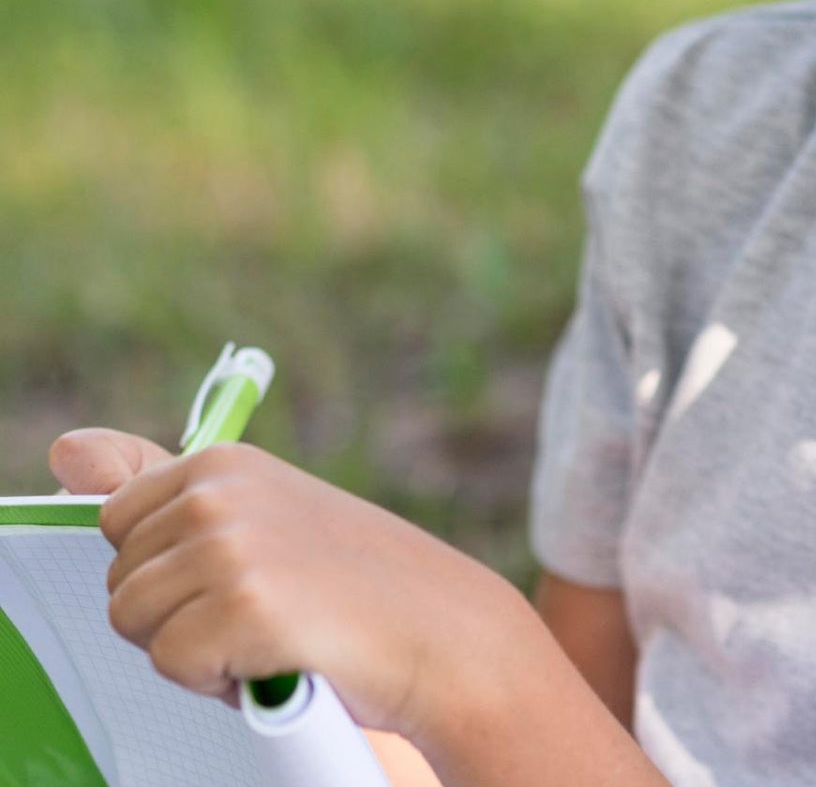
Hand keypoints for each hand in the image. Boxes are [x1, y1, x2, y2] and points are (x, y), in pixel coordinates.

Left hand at [48, 428, 511, 737]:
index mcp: (218, 462)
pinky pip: (172, 665)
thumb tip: (62, 450)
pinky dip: (218, 679)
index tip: (234, 569)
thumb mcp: (255, 512)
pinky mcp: (243, 607)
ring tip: (269, 631)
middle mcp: (217, 493)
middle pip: (117, 582)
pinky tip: (278, 656)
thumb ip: (157, 481)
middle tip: (262, 605)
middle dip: (176, 611)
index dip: (167, 566)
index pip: (116, 525)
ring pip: (134, 625)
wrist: (438, 627)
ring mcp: (230, 547)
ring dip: (193, 649)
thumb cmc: (345, 578)